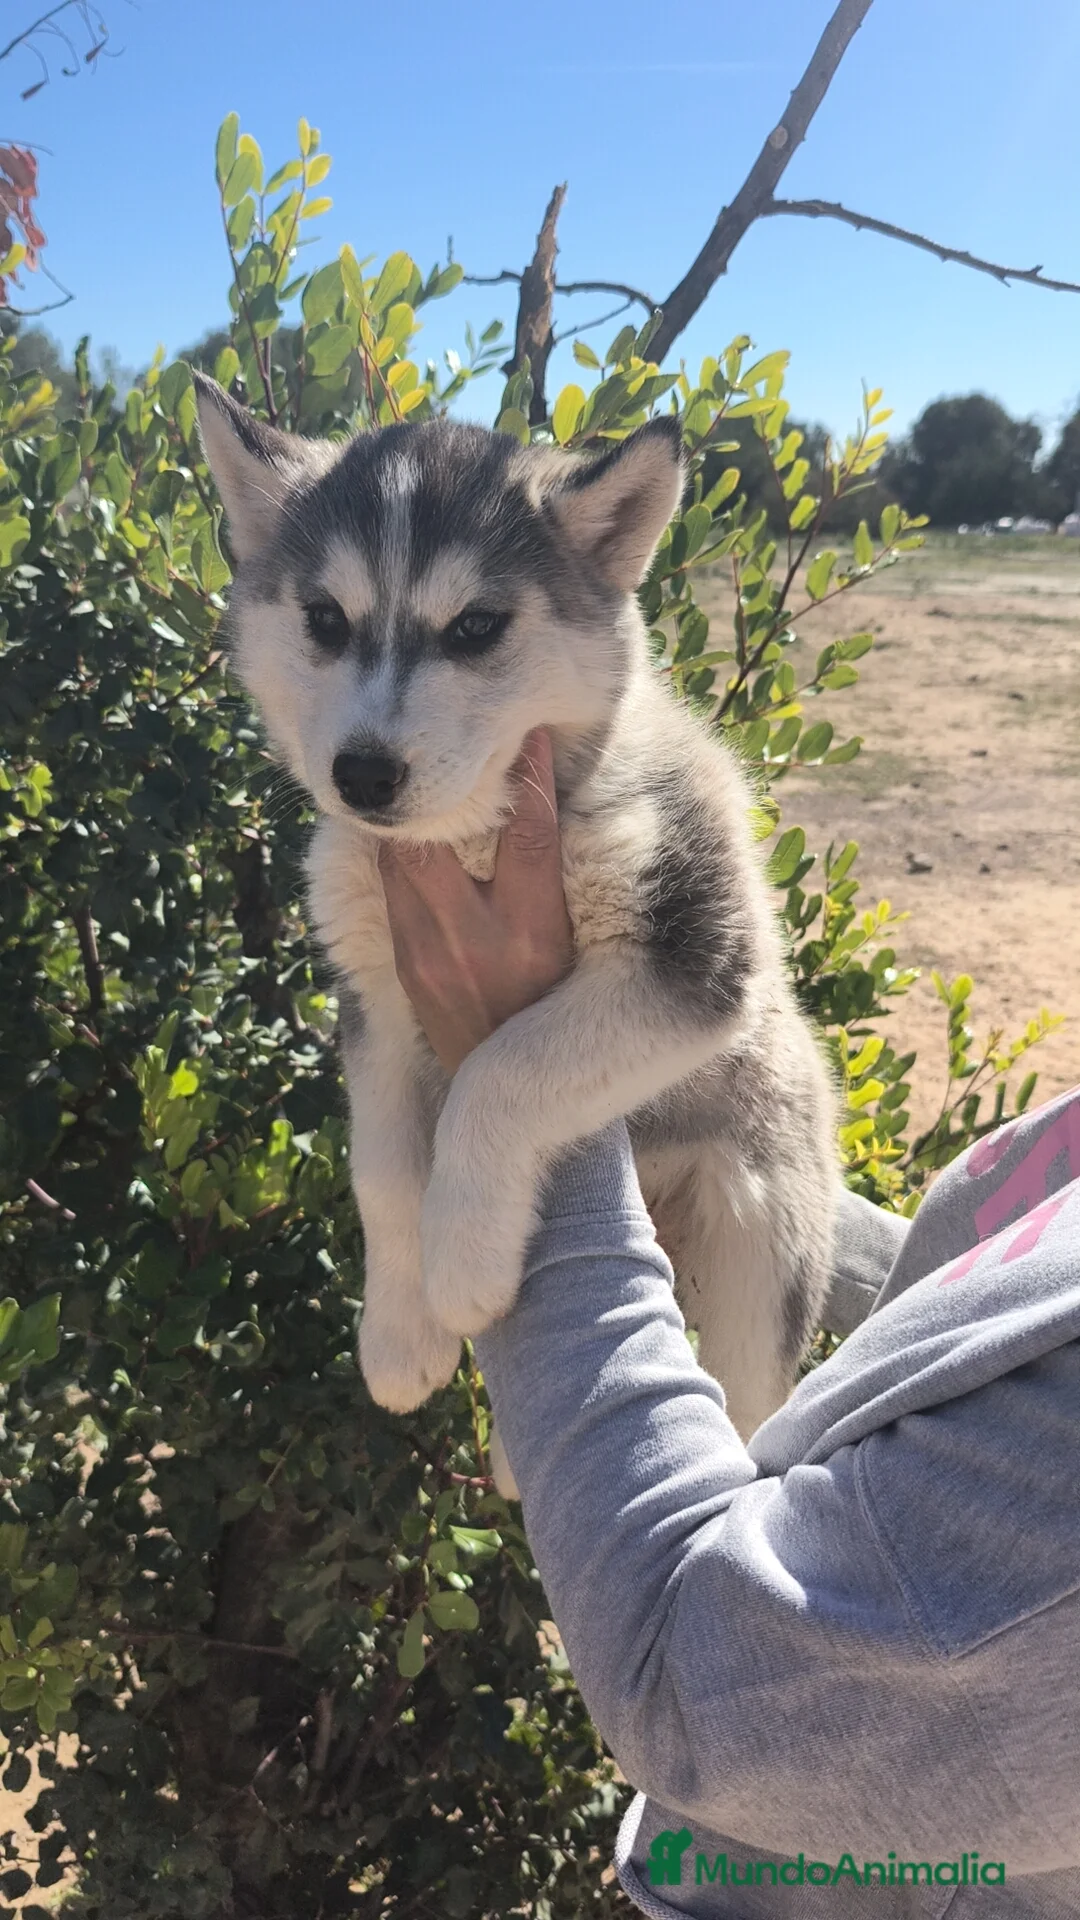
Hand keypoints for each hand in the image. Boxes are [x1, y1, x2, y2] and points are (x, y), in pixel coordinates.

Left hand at [378, 729, 573, 1074]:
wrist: (503, 1092)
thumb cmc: (551, 1012)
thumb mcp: (568, 950)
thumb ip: (550, 887)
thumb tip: (538, 814)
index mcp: (535, 935)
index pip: (529, 836)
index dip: (530, 779)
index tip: (532, 735)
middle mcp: (478, 941)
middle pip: (440, 839)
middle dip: (440, 791)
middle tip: (446, 751)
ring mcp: (430, 953)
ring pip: (401, 859)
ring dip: (409, 820)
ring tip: (417, 783)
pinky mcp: (404, 964)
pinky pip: (390, 890)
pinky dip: (396, 855)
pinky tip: (400, 833)